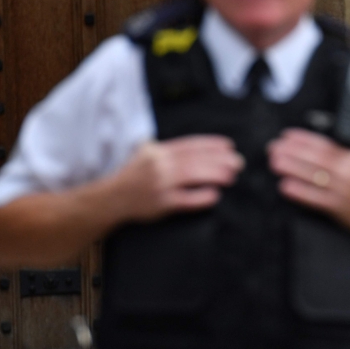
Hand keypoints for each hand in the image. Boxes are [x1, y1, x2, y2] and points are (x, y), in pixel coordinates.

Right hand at [112, 135, 244, 220]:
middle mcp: (159, 165)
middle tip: (238, 162)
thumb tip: (201, 148)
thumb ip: (169, 149)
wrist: (111, 199)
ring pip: (193, 176)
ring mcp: (160, 184)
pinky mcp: (161, 203)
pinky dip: (201, 197)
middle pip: (196, 159)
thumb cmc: (134, 176)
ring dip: (215, 175)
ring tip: (232, 176)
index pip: (190, 145)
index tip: (229, 145)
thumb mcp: (147, 154)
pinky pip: (186, 199)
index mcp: (158, 151)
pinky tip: (215, 195)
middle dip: (220, 160)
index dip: (212, 144)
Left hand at [267, 128, 349, 240]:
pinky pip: (315, 198)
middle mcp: (347, 172)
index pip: (323, 144)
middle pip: (315, 159)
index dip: (303, 139)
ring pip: (313, 176)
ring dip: (292, 168)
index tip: (286, 136)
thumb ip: (344, 145)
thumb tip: (321, 127)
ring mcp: (342, 190)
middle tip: (273, 148)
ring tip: (274, 162)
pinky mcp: (338, 207)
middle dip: (292, 152)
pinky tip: (285, 187)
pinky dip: (299, 192)